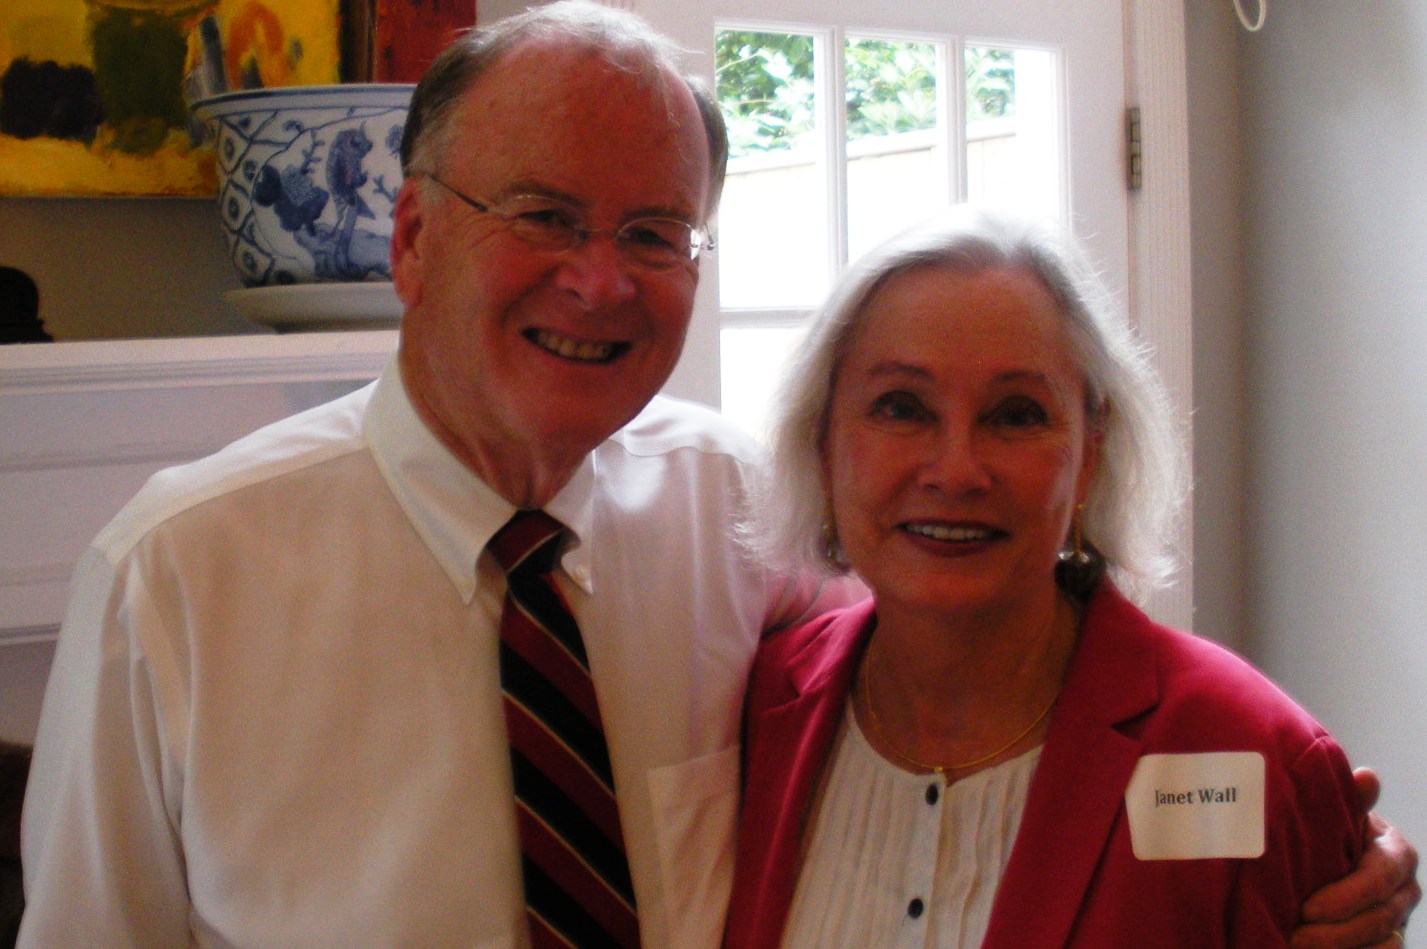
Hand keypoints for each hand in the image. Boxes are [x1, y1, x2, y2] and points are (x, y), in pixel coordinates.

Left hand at [1291, 768, 1419, 948]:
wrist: (1325, 860)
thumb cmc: (1328, 832)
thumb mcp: (1335, 815)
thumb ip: (1350, 800)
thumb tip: (1368, 776)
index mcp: (1395, 853)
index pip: (1378, 879)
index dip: (1345, 897)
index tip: (1307, 908)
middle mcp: (1405, 889)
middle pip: (1377, 918)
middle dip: (1333, 932)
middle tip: (1293, 936)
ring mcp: (1399, 918)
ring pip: (1379, 943)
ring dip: (1336, 948)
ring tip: (1293, 945)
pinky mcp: (1386, 941)